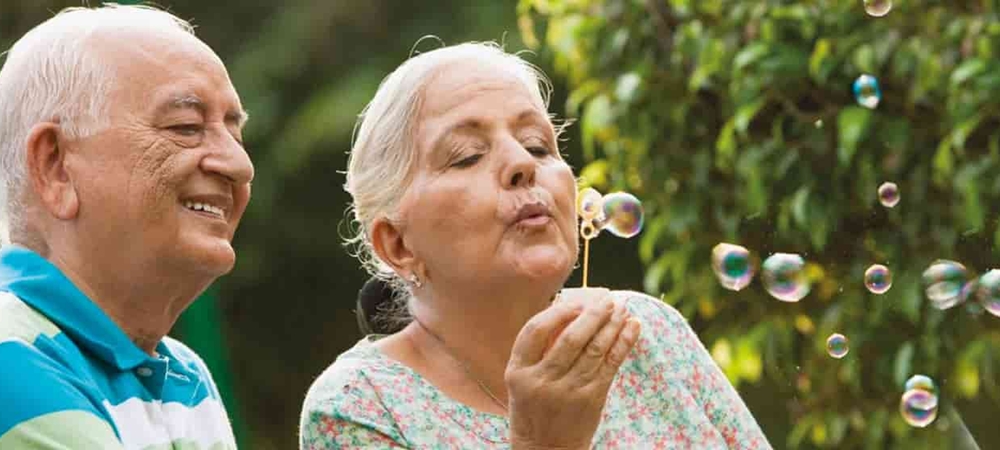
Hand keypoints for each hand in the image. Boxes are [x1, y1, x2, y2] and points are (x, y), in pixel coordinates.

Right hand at [506, 287, 641, 449]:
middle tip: (608, 298)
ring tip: (623, 308)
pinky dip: (624, 342)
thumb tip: (569, 311)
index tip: (575, 301)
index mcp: (518, 372)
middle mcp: (542, 380)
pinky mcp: (592, 399)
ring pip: (595, 349)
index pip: (534, 331)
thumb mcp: (520, 381)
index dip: (557, 312)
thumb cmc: (532, 409)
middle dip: (593, 314)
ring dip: (612, 324)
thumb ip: (536, 351)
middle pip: (571, 338)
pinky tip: (633, 327)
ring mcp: (569, 391)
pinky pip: (611, 364)